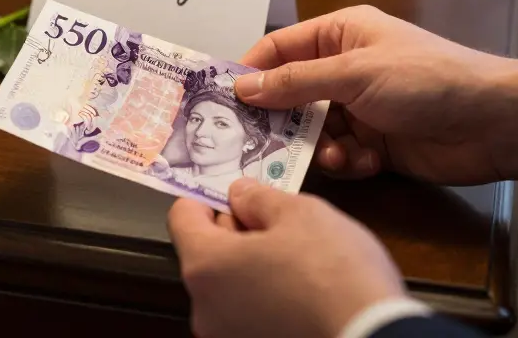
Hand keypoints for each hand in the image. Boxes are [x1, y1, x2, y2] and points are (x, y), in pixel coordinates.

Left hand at [168, 179, 403, 337]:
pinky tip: (302, 295)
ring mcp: (225, 337)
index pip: (182, 217)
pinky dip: (265, 300)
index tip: (239, 198)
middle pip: (205, 254)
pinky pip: (247, 315)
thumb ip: (258, 197)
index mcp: (205, 265)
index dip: (209, 199)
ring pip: (228, 287)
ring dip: (252, 268)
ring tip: (298, 263)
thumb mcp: (300, 212)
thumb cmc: (334, 272)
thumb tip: (239, 194)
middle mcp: (203, 307)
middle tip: (279, 227)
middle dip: (235, 234)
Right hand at [235, 5, 517, 184]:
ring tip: (334, 155)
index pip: (278, 49)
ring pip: (312, 131)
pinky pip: (339, 155)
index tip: (222, 101)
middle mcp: (345, 68)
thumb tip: (242, 86)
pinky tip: (364, 163)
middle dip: (281, 120)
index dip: (250, 72)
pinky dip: (346, 162)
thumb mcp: (354, 74)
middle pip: (290, 95)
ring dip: (318, 147)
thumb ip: (295, 82)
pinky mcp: (375, 144)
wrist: (492, 123)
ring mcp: (360, 108)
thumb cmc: (425, 80)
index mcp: (340, 34)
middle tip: (256, 144)